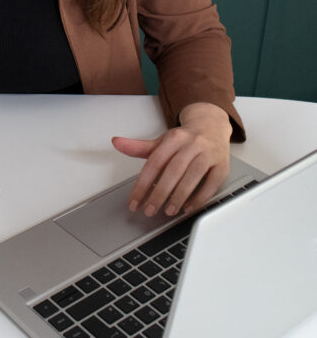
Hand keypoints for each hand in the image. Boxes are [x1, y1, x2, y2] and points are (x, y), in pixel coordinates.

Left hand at [111, 103, 231, 217]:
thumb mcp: (161, 142)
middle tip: (149, 210)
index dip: (142, 184)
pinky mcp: (222, 165)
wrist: (212, 126)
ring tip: (168, 211)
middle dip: (159, 193)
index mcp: (174, 138)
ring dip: (179, 197)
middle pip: (173, 171)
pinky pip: (211, 183)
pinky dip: (200, 198)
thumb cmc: (184, 140)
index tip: (134, 202)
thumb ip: (139, 147)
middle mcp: (192, 144)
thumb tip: (116, 142)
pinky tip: (188, 207)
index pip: (154, 163)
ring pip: (192, 177)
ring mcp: (209, 154)